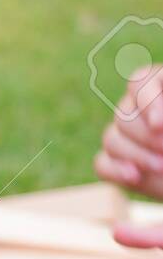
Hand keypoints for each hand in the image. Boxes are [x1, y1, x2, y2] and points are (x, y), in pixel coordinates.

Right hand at [95, 65, 162, 194]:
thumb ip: (162, 114)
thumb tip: (156, 122)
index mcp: (162, 88)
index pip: (141, 81)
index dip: (146, 100)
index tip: (160, 125)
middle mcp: (141, 110)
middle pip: (124, 113)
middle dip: (146, 137)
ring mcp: (128, 137)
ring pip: (111, 138)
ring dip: (136, 155)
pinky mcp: (120, 165)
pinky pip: (103, 163)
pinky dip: (117, 170)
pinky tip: (136, 177)